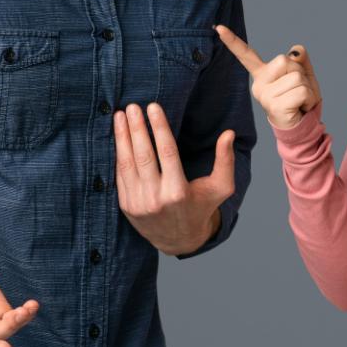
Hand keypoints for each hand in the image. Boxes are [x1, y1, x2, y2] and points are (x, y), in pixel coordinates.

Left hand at [113, 102, 235, 254]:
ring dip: (122, 137)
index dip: (159, 127)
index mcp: (179, 192)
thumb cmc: (202, 207)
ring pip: (127, 164)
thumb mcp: (220, 187)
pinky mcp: (126, 206)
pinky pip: (120, 175)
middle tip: (132, 106)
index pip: (167, 152)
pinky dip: (118, 154)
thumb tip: (228, 133)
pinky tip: (118, 136)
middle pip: (144, 156)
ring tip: (120, 116)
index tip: (153, 107)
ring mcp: (138, 204)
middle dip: (136, 128)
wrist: (179, 240)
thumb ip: (225, 160)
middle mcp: (156, 199)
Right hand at [214, 24, 320, 128]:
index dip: (233, 41)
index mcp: (262, 74)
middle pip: (286, 60)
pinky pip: (301, 91)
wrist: (302, 126)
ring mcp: (264, 96)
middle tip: (297, 90)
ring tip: (300, 101)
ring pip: (296, 77)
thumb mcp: (303, 74)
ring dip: (307, 88)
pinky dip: (308, 98)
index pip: (247, 55)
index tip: (218, 28)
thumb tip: (295, 49)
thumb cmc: (301, 99)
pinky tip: (300, 108)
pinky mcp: (274, 106)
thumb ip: (300, 59)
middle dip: (300, 72)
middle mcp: (258, 84)